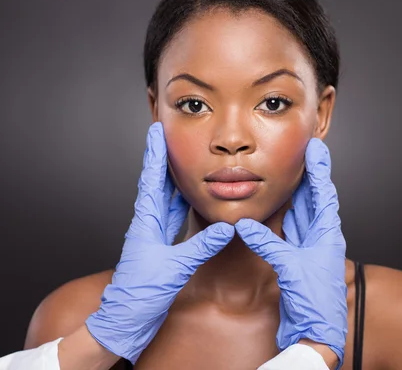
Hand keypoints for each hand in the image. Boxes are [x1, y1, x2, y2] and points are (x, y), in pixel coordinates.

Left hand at [85, 122, 234, 362]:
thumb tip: (226, 226)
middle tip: (172, 137)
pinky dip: (184, 205)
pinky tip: (194, 200)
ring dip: (175, 180)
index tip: (156, 131)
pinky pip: (175, 218)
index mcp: (146, 223)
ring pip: (167, 200)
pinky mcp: (162, 248)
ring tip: (186, 161)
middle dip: (164, 159)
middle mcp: (148, 224)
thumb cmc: (139, 295)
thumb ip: (201, 246)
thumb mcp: (174, 268)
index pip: (151, 180)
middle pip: (158, 184)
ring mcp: (154, 236)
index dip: (154, 154)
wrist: (125, 320)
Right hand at [234, 137, 347, 368]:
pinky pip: (292, 232)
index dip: (320, 169)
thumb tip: (245, 225)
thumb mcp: (290, 267)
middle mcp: (322, 239)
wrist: (317, 333)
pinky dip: (285, 219)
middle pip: (314, 200)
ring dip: (296, 196)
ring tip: (290, 175)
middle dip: (307, 177)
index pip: (324, 194)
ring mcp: (311, 250)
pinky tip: (279, 211)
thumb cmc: (314, 303)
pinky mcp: (299, 261)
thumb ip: (268, 244)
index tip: (317, 147)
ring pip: (302, 215)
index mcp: (328, 235)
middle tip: (302, 154)